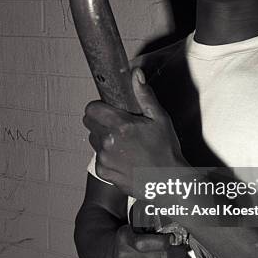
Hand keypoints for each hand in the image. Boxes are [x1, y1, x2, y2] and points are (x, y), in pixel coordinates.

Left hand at [83, 67, 185, 196]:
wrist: (168, 182)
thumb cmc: (166, 150)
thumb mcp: (160, 119)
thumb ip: (144, 95)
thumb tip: (136, 74)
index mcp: (120, 126)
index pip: (91, 109)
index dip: (99, 107)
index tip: (110, 110)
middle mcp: (107, 142)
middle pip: (89, 123)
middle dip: (100, 121)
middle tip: (119, 127)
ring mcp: (104, 159)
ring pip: (93, 140)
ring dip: (103, 138)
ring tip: (124, 144)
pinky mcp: (103, 172)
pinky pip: (98, 158)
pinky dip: (107, 156)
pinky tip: (124, 158)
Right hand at [113, 224, 190, 257]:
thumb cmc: (128, 242)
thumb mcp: (132, 229)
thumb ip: (149, 227)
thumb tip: (175, 231)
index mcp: (125, 239)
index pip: (148, 242)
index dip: (166, 241)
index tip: (174, 238)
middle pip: (162, 257)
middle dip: (179, 253)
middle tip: (183, 250)